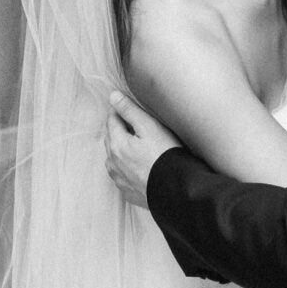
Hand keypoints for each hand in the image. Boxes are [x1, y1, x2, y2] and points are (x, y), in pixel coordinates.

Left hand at [104, 91, 181, 208]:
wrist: (176, 190)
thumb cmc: (165, 155)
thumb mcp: (149, 127)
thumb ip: (129, 110)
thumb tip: (112, 96)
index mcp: (116, 144)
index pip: (112, 120)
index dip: (120, 111)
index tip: (129, 108)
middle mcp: (113, 162)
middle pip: (111, 138)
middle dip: (119, 129)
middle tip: (135, 124)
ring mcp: (119, 179)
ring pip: (114, 158)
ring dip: (121, 149)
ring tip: (137, 145)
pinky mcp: (127, 191)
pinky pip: (122, 174)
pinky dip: (126, 167)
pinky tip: (140, 165)